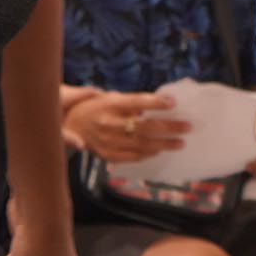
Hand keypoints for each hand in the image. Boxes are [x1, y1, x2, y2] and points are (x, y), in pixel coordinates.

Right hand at [62, 89, 187, 163]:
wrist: (68, 125)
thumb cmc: (93, 108)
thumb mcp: (108, 98)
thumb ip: (130, 102)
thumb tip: (158, 102)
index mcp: (109, 104)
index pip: (138, 101)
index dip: (156, 103)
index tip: (173, 103)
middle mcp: (108, 122)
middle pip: (144, 126)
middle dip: (169, 128)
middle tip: (187, 127)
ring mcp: (107, 140)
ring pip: (141, 145)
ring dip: (163, 144)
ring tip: (180, 143)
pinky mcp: (105, 154)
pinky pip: (131, 157)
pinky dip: (147, 154)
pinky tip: (159, 151)